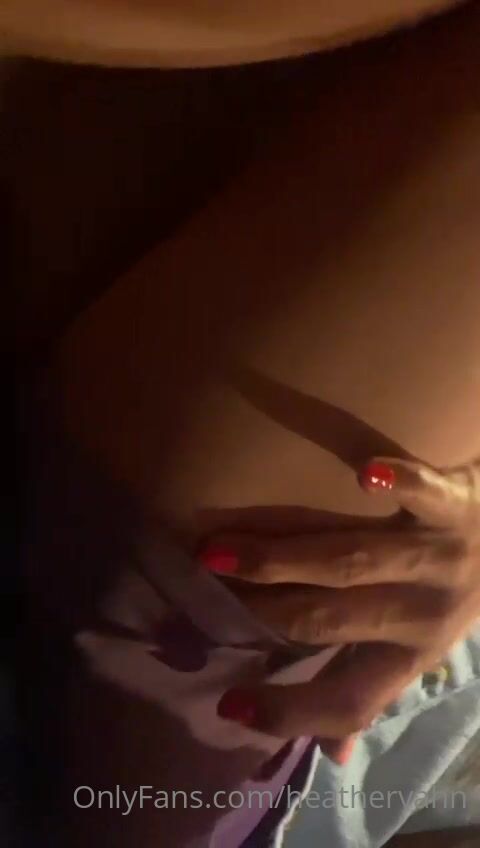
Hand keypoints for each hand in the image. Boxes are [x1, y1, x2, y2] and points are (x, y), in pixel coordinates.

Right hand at [199, 456, 479, 756]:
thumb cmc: (452, 594)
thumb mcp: (417, 647)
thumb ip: (368, 683)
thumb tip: (331, 755)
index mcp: (411, 655)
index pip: (349, 700)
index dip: (291, 711)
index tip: (229, 705)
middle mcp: (426, 613)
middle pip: (334, 619)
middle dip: (266, 610)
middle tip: (204, 591)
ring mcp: (442, 556)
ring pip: (358, 561)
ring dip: (286, 559)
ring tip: (222, 551)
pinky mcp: (460, 503)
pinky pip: (431, 495)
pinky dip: (402, 484)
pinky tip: (365, 477)